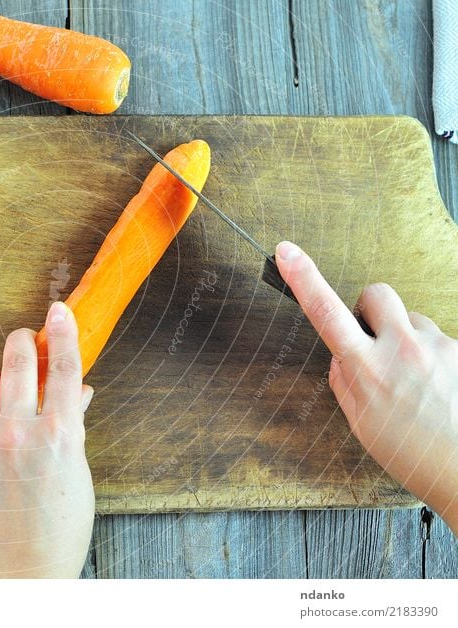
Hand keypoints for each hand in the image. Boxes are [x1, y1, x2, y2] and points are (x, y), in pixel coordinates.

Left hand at [0, 302, 94, 576]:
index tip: (58, 311)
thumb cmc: (59, 526)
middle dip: (21, 342)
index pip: (65, 367)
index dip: (62, 331)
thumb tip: (79, 388)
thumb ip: (72, 423)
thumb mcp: (77, 471)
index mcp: (59, 435)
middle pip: (17, 360)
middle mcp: (19, 435)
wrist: (23, 573)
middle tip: (22, 344)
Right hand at [276, 241, 457, 533]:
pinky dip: (436, 357)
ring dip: (409, 339)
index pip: (325, 312)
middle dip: (371, 308)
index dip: (303, 278)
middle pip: (377, 294)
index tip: (286, 252)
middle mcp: (401, 349)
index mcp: (366, 368)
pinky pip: (440, 339)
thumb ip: (344, 380)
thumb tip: (340, 353)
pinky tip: (440, 388)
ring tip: (419, 381)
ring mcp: (437, 347)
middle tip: (375, 336)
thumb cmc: (412, 454)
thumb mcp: (361, 422)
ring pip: (414, 320)